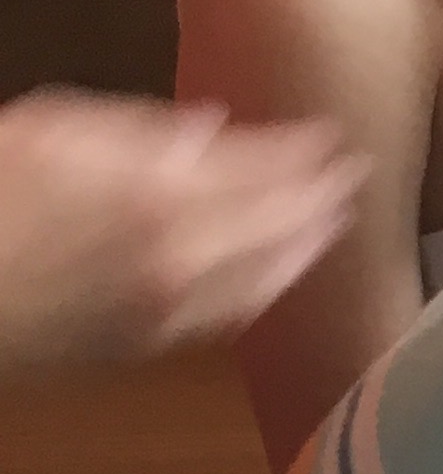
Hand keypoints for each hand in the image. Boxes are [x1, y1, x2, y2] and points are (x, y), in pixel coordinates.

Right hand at [0, 93, 360, 375]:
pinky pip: (230, 318)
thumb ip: (143, 131)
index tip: (336, 138)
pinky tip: (278, 277)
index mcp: (159, 193)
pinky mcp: (148, 344)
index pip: (264, 170)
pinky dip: (266, 292)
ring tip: (334, 225)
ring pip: (266, 281)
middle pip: (279, 227)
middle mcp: (180, 256)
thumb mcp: (57, 130)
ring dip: (307, 249)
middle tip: (354, 178)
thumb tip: (212, 129)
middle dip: (322, 200)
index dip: (306, 153)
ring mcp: (169, 307)